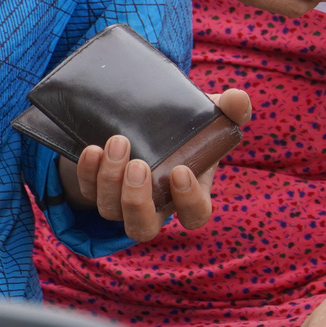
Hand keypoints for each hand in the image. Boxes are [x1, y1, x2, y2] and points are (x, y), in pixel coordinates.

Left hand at [62, 89, 250, 241]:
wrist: (149, 120)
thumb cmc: (189, 126)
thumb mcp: (213, 114)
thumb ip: (232, 108)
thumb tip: (238, 99)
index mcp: (190, 194)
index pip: (194, 215)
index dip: (188, 202)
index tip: (180, 171)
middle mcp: (155, 205)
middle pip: (142, 227)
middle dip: (136, 201)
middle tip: (138, 166)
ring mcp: (122, 201)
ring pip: (110, 211)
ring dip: (110, 180)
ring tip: (117, 142)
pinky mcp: (96, 188)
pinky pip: (86, 191)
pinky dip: (87, 173)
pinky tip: (92, 149)